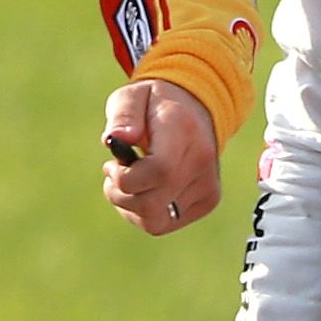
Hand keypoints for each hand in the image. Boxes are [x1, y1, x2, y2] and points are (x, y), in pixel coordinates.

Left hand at [100, 79, 220, 235]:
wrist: (195, 107)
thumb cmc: (154, 103)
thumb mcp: (132, 96)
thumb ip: (123, 115)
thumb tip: (116, 139)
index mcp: (183, 130)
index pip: (159, 171)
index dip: (126, 178)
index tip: (111, 164)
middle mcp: (202, 160)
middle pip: (153, 204)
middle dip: (120, 195)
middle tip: (112, 172)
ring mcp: (209, 184)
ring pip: (155, 221)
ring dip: (129, 207)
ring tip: (127, 180)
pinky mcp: (208, 200)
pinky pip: (164, 224)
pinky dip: (143, 213)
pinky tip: (143, 189)